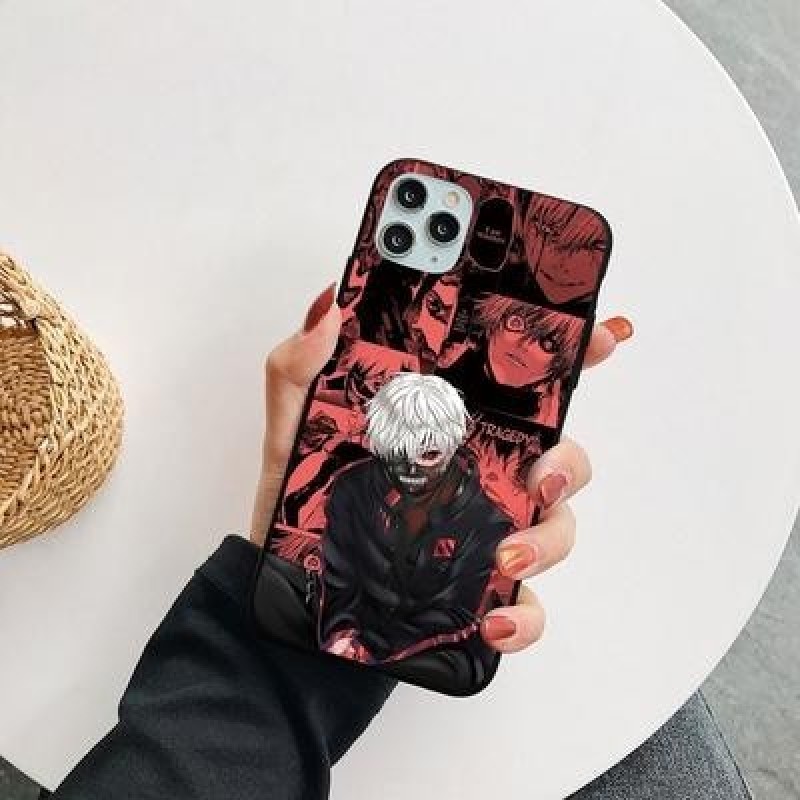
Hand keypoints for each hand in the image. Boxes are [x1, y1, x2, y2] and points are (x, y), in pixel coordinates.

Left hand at [249, 284, 632, 654]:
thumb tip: (329, 309)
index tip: (603, 336)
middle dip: (568, 463)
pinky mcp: (478, 588)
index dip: (571, 355)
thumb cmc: (302, 498)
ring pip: (557, 527)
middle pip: (558, 456)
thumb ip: (299, 366)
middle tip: (540, 476)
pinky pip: (527, 606)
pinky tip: (494, 622)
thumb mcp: (294, 427)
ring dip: (549, 540)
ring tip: (506, 553)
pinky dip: (525, 617)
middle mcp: (480, 472)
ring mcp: (485, 529)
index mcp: (450, 423)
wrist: (291, 582)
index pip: (521, 385)